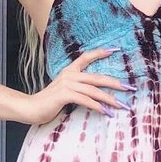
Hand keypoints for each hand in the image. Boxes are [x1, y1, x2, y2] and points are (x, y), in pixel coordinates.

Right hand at [20, 47, 134, 125]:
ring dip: (109, 99)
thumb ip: (78, 89)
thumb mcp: (65, 92)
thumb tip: (95, 94)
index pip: (86, 57)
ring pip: (94, 90)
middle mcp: (69, 75)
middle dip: (115, 83)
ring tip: (121, 105)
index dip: (100, 52)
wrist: (31, 108)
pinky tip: (106, 112)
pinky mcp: (64, 95)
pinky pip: (85, 100)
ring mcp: (67, 84)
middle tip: (130, 88)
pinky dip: (97, 106)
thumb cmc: (49, 103)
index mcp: (69, 71)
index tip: (116, 49)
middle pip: (97, 77)